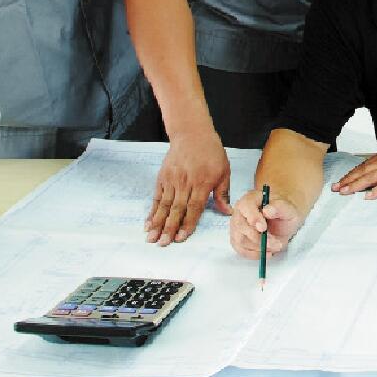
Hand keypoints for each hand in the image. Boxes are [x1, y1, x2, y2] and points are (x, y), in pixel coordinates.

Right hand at [146, 130, 231, 244]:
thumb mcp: (224, 170)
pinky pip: (156, 197)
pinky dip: (152, 211)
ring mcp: (172, 180)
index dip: (187, 223)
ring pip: (164, 205)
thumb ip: (223, 192)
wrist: (192, 133)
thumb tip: (227, 211)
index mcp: (202, 182)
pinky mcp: (162, 177)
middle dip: (169, 228)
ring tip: (152, 238)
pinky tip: (148, 223)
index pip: (194, 207)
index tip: (181, 238)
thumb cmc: (211, 152)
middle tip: (163, 243)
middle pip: (176, 209)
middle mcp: (185, 183)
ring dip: (158, 223)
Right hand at [229, 189, 304, 258]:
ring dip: (259, 247)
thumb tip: (267, 210)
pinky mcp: (238, 240)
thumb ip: (280, 207)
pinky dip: (255, 254)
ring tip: (276, 246)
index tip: (263, 228)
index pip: (246, 206)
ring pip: (240, 240)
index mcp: (251, 199)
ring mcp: (236, 226)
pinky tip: (267, 253)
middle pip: (240, 226)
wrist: (282, 220)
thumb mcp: (288, 208)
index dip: (253, 218)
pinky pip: (241, 250)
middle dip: (258, 237)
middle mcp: (240, 212)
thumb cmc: (283, 212)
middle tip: (275, 243)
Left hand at [333, 144, 376, 198]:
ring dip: (355, 186)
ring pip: (369, 178)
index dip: (352, 174)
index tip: (342, 180)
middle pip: (363, 172)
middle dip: (348, 180)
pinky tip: (367, 197)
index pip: (364, 165)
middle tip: (336, 188)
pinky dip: (375, 191)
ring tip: (345, 192)